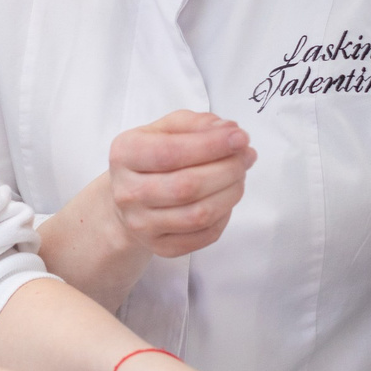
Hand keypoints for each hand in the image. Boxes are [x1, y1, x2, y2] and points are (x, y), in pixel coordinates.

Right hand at [105, 111, 255, 259]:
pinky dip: (225, 216)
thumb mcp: (166, 129)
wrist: (130, 197)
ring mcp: (142, 224)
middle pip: (187, 186)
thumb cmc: (153, 158)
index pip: (170, 152)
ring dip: (230, 193)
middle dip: (227, 169)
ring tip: (240, 176)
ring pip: (199, 215)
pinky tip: (226, 198)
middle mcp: (128, 192)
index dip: (210, 145)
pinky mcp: (161, 246)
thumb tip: (229, 131)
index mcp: (125, 155)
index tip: (240, 137)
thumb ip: (196, 124)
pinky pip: (205, 236)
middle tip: (246, 156)